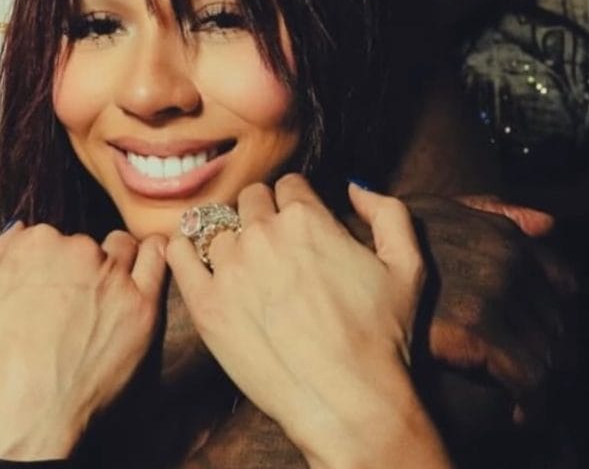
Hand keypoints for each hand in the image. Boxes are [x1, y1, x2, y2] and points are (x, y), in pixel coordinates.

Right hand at [0, 223, 166, 458]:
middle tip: (75, 307)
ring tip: (108, 296)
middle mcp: (76, 249)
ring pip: (123, 249)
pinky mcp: (142, 305)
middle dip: (83, 269)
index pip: (53, 239)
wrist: (19, 414)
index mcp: (34, 242)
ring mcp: (111, 277)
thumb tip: (18, 231)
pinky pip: (158, 261)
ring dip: (117, 265)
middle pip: (87, 246)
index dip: (52, 268)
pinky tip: (148, 267)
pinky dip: (155, 258)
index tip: (51, 292)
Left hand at [168, 176, 449, 468]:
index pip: (289, 186)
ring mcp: (230, 268)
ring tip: (245, 268)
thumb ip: (387, 212)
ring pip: (217, 227)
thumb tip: (353, 187)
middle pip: (251, 200)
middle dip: (263, 216)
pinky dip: (185, 251)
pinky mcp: (206, 303)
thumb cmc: (382, 339)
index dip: (297, 205)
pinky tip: (197, 261)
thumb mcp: (408, 266)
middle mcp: (264, 234)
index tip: (299, 228)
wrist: (349, 402)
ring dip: (230, 240)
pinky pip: (179, 254)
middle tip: (274, 249)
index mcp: (307, 218)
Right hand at [403, 194, 572, 423]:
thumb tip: (549, 225)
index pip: (567, 281)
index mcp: (502, 233)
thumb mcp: (438, 214)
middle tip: (534, 381)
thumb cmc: (386, 246)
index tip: (546, 340)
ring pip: (550, 353)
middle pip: (562, 322)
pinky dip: (530, 401)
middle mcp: (505, 257)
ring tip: (524, 401)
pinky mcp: (476, 327)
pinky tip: (516, 412)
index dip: (562, 316)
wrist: (340, 272)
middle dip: (555, 356)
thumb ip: (492, 214)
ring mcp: (492, 289)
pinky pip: (529, 377)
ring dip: (544, 384)